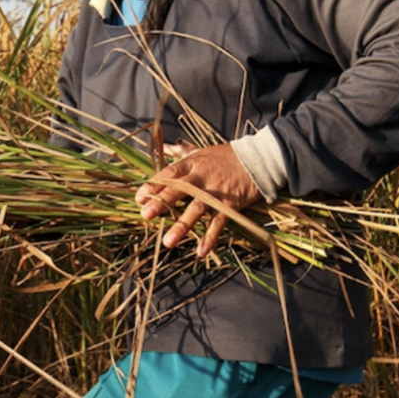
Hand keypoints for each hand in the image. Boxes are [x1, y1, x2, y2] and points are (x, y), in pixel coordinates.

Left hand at [135, 143, 261, 258]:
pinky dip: (210, 237)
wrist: (259, 159)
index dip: (153, 185)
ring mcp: (216, 192)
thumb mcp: (202, 150)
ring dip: (182, 226)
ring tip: (168, 242)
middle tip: (145, 215)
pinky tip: (201, 251)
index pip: (168, 174)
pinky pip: (218, 223)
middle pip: (178, 190)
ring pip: (196, 209)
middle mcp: (201, 178)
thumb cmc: (227, 155)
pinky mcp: (230, 205)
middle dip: (162, 203)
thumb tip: (165, 146)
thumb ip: (182, 151)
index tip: (139, 197)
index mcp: (192, 164)